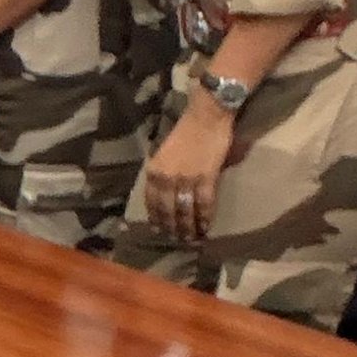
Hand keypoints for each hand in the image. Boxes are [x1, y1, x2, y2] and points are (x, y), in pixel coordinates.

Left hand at [142, 96, 235, 242]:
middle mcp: (165, 178)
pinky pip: (204, 204)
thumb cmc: (187, 132)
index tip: (159, 229)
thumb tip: (170, 193)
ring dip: (188, 227)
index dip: (156, 217)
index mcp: (153, 171)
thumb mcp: (165, 154)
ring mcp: (185, 179)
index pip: (151, 201)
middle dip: (172, 227)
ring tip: (190, 238)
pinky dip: (205, 218)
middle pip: (167, 210)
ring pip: (185, 211)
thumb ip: (164, 173)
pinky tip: (205, 228)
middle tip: (177, 239)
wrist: (206, 117)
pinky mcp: (205, 178)